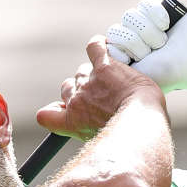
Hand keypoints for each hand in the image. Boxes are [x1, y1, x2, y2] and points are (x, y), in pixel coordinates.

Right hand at [35, 38, 163, 139]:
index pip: (46, 115)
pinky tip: (106, 44)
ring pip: (83, 70)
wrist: (140, 123)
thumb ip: (89, 134)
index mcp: (72, 122)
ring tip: (113, 76)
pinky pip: (95, 48)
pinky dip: (99, 44)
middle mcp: (76, 101)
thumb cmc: (127, 136)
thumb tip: (94, 130)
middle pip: (69, 87)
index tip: (64, 109)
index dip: (54, 110)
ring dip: (94, 71)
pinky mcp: (104, 67)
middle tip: (103, 94)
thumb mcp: (99, 142)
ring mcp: (89, 82)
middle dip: (82, 90)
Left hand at [103, 0, 186, 95]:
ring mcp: (145, 23)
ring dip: (148, 30)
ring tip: (162, 41)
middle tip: (153, 51)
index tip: (136, 60)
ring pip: (130, 16)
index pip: (107, 44)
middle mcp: (133, 38)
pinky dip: (156, 14)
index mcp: (126, 55)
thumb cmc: (170, 71)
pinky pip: (145, 4)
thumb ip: (116, 67)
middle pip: (117, 30)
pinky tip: (167, 24)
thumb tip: (97, 56)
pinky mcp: (157, 9)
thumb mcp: (139, 75)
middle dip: (136, 42)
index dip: (121, 49)